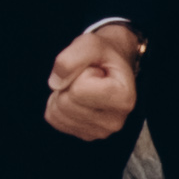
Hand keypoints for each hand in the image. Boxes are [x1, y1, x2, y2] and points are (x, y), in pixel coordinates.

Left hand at [44, 24, 140, 141]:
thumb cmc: (103, 54)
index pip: (79, 89)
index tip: (95, 70)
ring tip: (82, 86)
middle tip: (86, 77)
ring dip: (63, 93)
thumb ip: (72, 58)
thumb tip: (55, 84)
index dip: (80, 72)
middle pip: (66, 103)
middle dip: (69, 83)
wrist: (111, 66)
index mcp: (124, 99)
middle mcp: (115, 121)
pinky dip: (58, 104)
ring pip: (58, 113)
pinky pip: (54, 119)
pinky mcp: (85, 135)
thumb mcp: (91, 43)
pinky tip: (76, 97)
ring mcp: (100, 132)